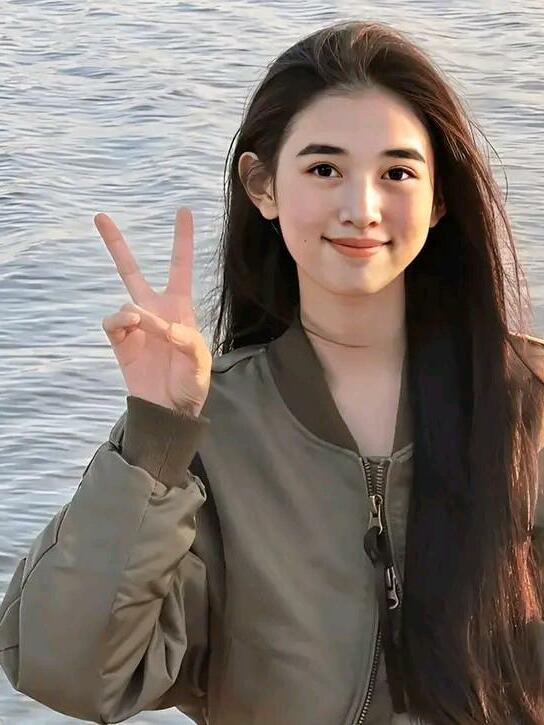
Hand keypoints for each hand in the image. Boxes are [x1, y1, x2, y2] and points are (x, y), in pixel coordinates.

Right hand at [96, 207, 211, 415]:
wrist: (169, 409)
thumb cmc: (191, 382)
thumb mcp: (200, 359)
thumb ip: (184, 337)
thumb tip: (155, 321)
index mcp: (179, 308)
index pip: (180, 266)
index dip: (182, 239)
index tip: (184, 211)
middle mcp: (154, 310)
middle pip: (131, 270)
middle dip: (115, 244)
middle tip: (99, 216)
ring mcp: (134, 325)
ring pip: (125, 301)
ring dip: (137, 313)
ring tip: (146, 328)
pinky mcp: (119, 341)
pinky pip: (113, 322)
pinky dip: (121, 322)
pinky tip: (131, 328)